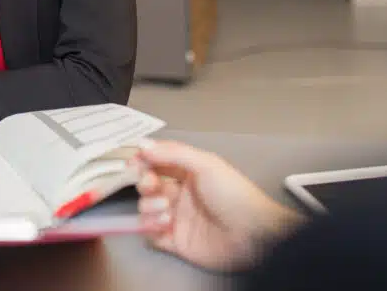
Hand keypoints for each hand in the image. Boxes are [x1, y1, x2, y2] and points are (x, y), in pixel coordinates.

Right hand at [132, 139, 304, 270]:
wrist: (254, 236)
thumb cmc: (234, 195)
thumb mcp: (207, 164)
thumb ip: (173, 153)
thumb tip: (143, 146)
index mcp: (189, 172)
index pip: (159, 162)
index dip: (143, 160)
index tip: (132, 162)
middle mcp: (181, 193)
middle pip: (149, 184)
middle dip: (144, 182)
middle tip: (150, 185)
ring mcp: (177, 217)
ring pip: (147, 208)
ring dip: (150, 206)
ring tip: (165, 209)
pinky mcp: (175, 241)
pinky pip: (151, 233)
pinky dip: (151, 227)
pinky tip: (164, 224)